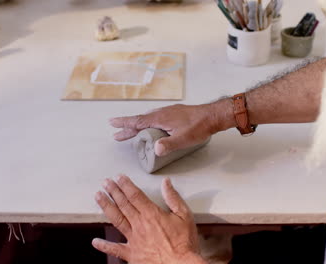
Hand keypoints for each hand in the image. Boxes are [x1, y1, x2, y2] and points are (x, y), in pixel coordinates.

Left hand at [93, 175, 206, 263]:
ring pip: (116, 220)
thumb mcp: (185, 216)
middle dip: (113, 191)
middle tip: (105, 183)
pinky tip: (95, 241)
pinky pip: (115, 249)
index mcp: (152, 215)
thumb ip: (173, 198)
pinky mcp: (132, 255)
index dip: (125, 184)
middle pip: (123, 204)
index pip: (135, 195)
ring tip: (98, 197)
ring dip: (106, 207)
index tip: (119, 178)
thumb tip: (166, 184)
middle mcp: (140, 225)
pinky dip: (104, 245)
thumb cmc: (184, 244)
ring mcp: (134, 240)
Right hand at [110, 99, 235, 155]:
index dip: (124, 123)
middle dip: (128, 128)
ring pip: (148, 120)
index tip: (112, 123)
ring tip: (130, 133)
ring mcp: (168, 113)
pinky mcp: (174, 114)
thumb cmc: (199, 126)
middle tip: (116, 134)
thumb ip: (169, 145)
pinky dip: (148, 124)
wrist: (212, 116)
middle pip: (140, 121)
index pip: (137, 121)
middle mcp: (161, 113)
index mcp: (160, 118)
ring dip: (138, 127)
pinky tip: (151, 129)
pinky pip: (156, 119)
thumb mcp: (183, 139)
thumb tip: (156, 150)